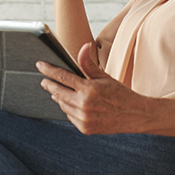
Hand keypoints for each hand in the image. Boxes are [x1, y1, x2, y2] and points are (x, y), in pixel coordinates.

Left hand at [37, 43, 153, 134]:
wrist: (134, 115)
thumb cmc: (120, 94)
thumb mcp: (104, 76)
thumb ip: (88, 64)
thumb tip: (83, 46)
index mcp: (88, 89)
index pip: (62, 76)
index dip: (48, 70)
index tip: (40, 65)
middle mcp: (84, 105)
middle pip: (57, 92)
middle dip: (49, 85)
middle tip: (44, 80)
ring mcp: (83, 118)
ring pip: (62, 105)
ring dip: (59, 97)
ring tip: (59, 92)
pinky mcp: (84, 128)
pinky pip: (70, 116)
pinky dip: (69, 109)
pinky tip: (72, 104)